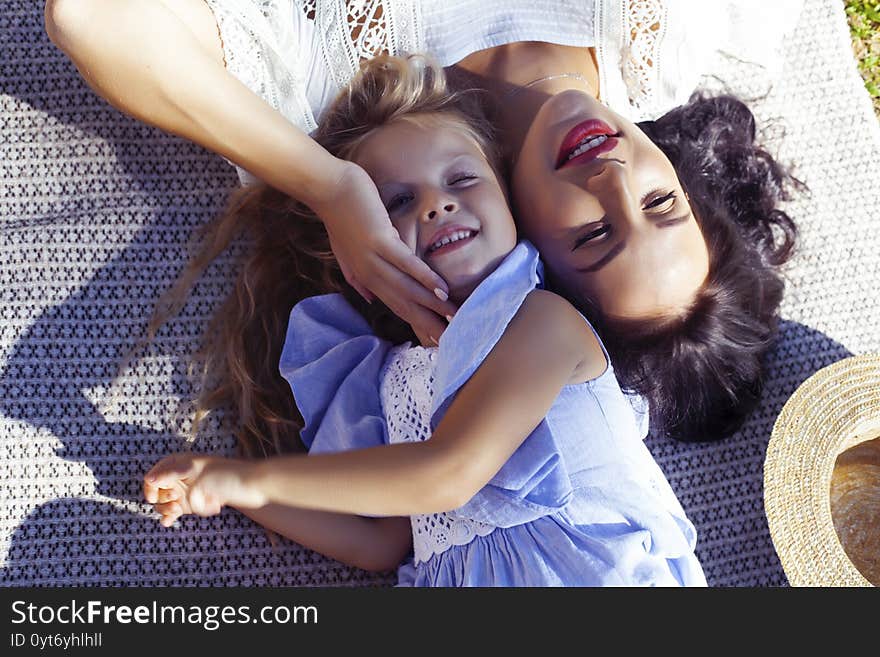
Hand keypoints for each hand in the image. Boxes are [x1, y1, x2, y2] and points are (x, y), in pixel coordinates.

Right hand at [144, 453, 265, 525]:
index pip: (155, 473)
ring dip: (167, 508)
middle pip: (159, 490)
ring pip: (167, 502)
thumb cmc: (228, 474)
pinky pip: (177, 510)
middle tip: (174, 502)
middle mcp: (183, 476)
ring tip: (176, 512)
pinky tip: (169, 521)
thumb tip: (148, 478)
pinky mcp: (197, 502)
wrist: (254, 486)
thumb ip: (172, 475)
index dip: (150, 485)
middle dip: (161, 498)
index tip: (152, 497)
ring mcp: (190, 490)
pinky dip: (171, 515)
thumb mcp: (197, 472)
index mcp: (182, 463)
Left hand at [308, 162, 456, 342]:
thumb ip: (357, 277)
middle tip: (451, 338)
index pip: (396, 306)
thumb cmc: (340, 216)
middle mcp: (369, 274)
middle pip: (403, 305)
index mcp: (365, 277)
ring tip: (453, 317)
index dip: (416, 322)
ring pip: (407, 289)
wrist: (328, 190)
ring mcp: (373, 259)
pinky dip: (424, 277)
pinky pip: (406, 263)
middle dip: (428, 322)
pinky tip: (441, 289)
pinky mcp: (379, 241)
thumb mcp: (346, 251)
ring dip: (432, 305)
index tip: (435, 338)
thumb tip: (369, 300)